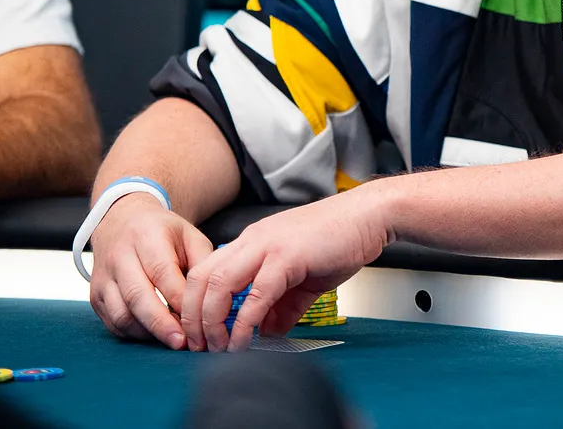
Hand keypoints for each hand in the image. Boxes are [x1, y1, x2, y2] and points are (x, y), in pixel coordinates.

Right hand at [88, 192, 212, 348]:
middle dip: (161, 324)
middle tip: (182, 343)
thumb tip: (213, 298)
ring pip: (121, 314)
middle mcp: (120, 256)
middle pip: (137, 296)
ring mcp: (103, 277)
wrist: (121, 222)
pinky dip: (134, 334)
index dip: (179, 300)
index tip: (198, 320)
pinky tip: (154, 335)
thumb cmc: (162, 233)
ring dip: (147, 333)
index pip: (162, 272)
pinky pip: (112, 323)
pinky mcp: (95, 295)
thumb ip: (203, 263)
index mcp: (147, 236)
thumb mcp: (190, 236)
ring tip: (171, 340)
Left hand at [180, 186, 390, 352]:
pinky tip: (246, 340)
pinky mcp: (287, 257)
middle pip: (200, 277)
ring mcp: (267, 246)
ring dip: (212, 320)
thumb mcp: (304, 278)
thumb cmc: (340, 239)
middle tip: (199, 345)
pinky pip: (257, 293)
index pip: (205, 272)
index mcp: (252, 242)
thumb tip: (268, 333)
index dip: (194, 305)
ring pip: (219, 283)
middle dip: (193, 316)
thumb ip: (283, 306)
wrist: (369, 216)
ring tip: (217, 347)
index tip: (200, 334)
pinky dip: (247, 322)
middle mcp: (252, 241)